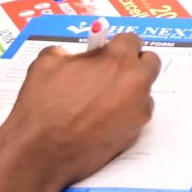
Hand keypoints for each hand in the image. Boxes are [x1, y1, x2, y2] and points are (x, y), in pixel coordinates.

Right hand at [0, 33, 158, 191]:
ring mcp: (139, 109)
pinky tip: (102, 119)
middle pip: (149, 62)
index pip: (132, 40)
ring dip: (129, 91)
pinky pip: (137, 116)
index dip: (116, 45)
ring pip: (144, 92)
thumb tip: (72, 55)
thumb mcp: (46, 63)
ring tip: (101, 101)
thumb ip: (66, 52)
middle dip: (133, 64)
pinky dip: (125, 114)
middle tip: (111, 72)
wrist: (42, 152)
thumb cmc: (43, 108)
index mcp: (116, 59)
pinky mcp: (135, 133)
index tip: (107, 52)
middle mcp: (135, 82)